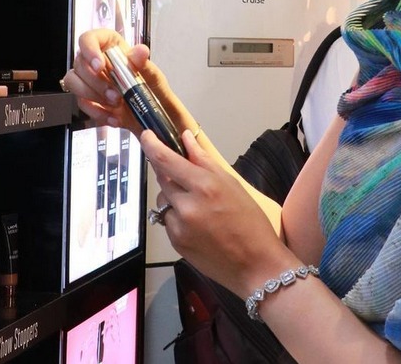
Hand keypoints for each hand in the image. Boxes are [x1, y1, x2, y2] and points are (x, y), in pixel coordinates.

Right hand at [65, 28, 199, 136]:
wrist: (151, 113)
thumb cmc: (152, 87)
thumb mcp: (153, 75)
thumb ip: (144, 63)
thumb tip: (140, 51)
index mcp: (111, 46)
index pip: (89, 38)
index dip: (89, 50)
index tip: (100, 66)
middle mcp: (96, 60)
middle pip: (79, 63)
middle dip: (96, 82)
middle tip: (115, 94)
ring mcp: (89, 80)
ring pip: (73, 82)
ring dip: (92, 95)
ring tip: (116, 104)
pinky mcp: (88, 98)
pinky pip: (82, 103)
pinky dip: (97, 112)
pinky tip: (114, 117)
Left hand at [144, 129, 293, 296]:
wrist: (255, 265)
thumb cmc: (250, 220)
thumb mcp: (232, 184)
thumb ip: (204, 160)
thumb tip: (185, 138)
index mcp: (204, 186)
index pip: (166, 160)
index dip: (151, 145)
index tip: (145, 135)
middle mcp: (186, 205)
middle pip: (162, 179)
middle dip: (169, 173)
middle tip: (187, 177)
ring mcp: (178, 226)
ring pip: (163, 200)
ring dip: (173, 196)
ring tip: (198, 205)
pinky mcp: (175, 243)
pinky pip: (167, 220)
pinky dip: (177, 216)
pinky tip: (198, 223)